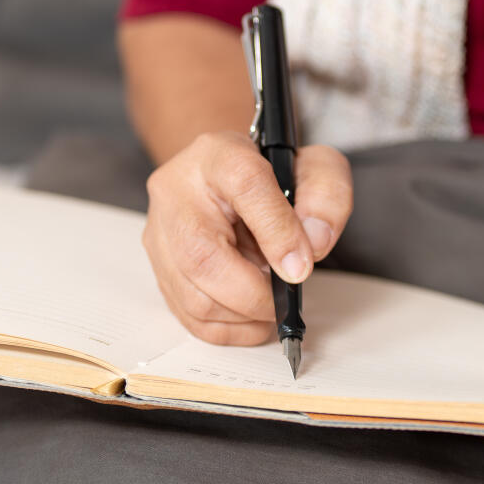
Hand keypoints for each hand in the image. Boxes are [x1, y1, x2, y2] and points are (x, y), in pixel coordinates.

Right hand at [142, 129, 352, 344]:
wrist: (225, 179)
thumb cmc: (268, 174)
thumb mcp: (313, 168)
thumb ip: (325, 197)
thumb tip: (313, 245)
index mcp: (219, 155)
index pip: (246, 185)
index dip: (278, 232)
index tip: (301, 267)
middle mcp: (177, 191)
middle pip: (203, 256)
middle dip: (255, 294)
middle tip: (285, 297)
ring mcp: (160, 233)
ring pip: (193, 297)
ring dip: (243, 315)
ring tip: (268, 301)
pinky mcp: (158, 268)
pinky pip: (189, 317)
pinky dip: (229, 328)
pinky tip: (251, 316)